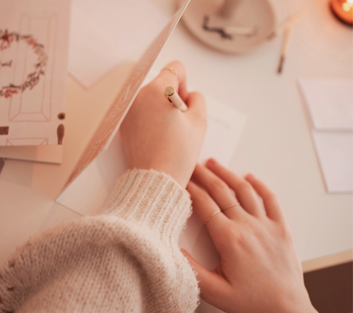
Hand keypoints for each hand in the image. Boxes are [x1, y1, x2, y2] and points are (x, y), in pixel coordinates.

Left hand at [120, 61, 206, 187]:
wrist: (155, 179)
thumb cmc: (178, 153)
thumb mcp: (199, 121)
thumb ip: (198, 99)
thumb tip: (189, 95)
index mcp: (158, 90)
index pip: (175, 68)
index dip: (185, 83)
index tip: (185, 103)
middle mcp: (138, 94)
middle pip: (162, 82)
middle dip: (173, 96)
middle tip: (178, 121)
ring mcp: (128, 108)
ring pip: (151, 96)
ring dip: (161, 106)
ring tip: (167, 131)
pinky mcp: (123, 121)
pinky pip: (140, 109)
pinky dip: (149, 116)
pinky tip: (156, 135)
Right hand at [183, 160, 316, 312]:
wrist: (287, 311)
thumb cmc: (252, 303)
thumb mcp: (215, 292)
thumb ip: (192, 270)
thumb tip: (173, 250)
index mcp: (229, 239)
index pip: (204, 204)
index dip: (190, 188)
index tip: (181, 178)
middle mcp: (246, 225)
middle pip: (221, 191)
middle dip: (204, 174)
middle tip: (193, 163)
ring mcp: (265, 224)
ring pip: (243, 189)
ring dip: (227, 173)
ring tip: (214, 163)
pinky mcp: (281, 227)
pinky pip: (271, 199)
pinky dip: (260, 185)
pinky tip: (250, 176)